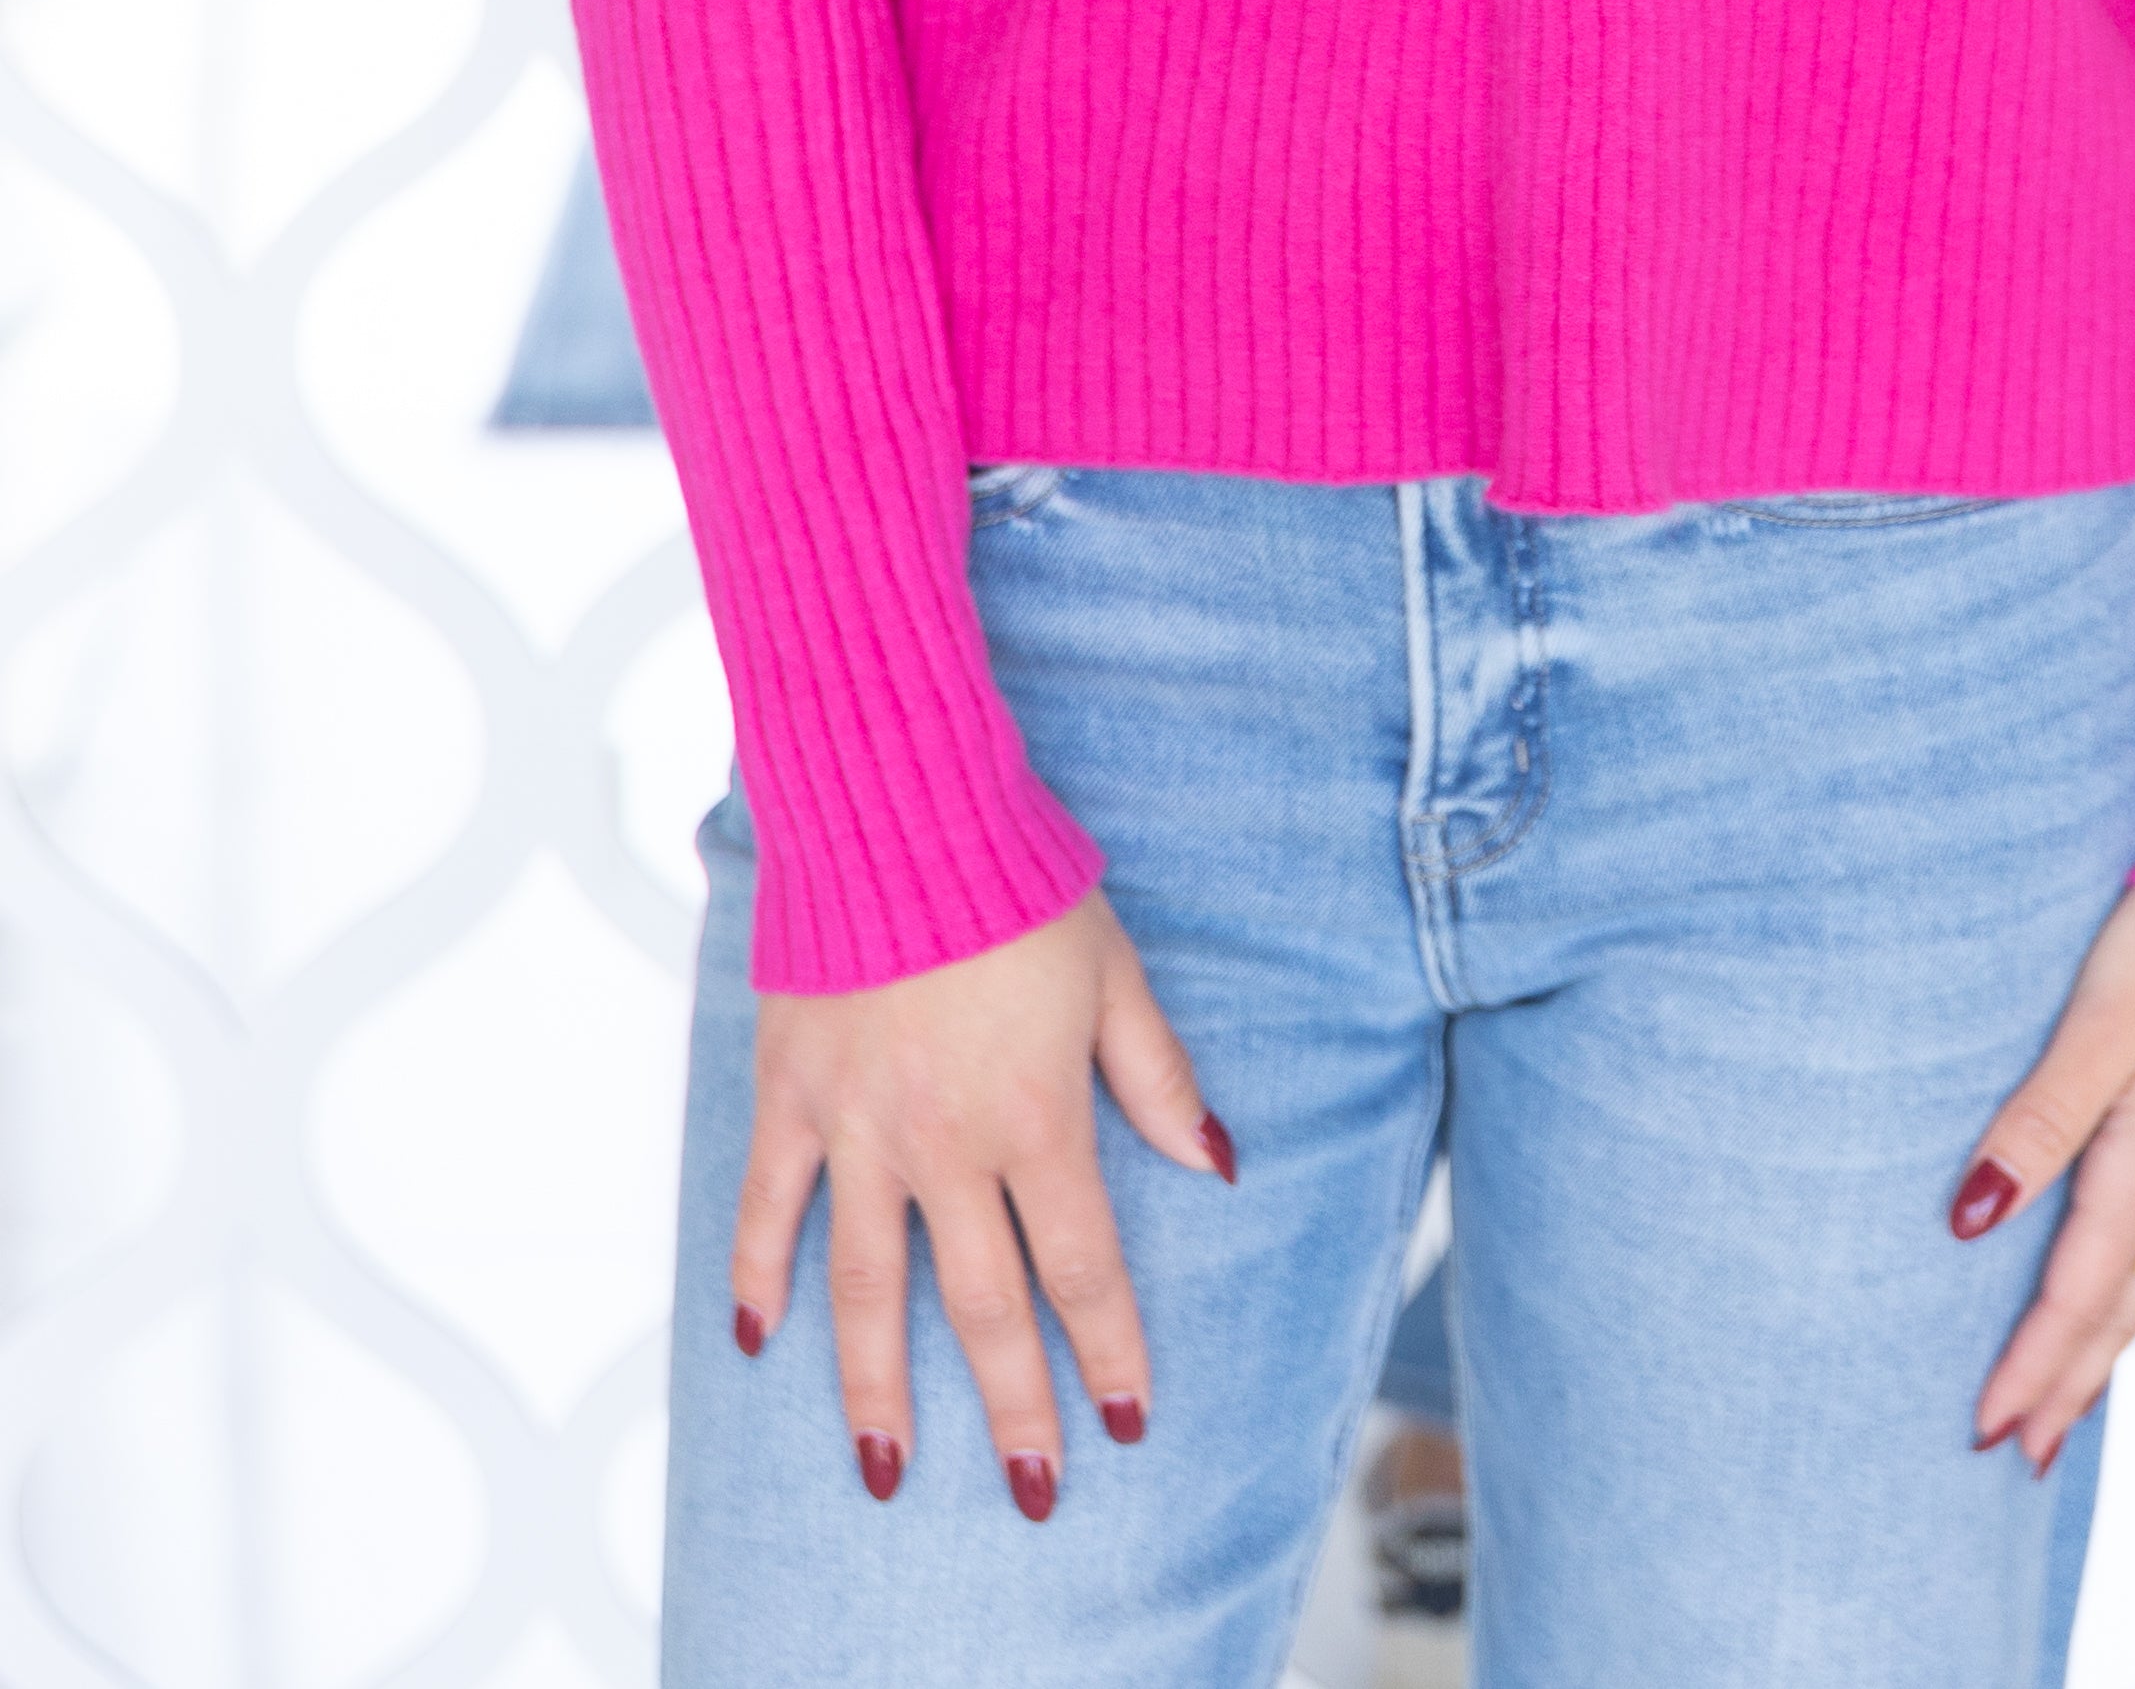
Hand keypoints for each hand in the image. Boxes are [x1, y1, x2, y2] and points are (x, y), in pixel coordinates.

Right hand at [731, 886, 1231, 1517]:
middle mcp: (946, 1145)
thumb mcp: (1114, 974)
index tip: (1128, 1419)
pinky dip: (760, 1278)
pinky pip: (770, 1208)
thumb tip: (1214, 1164)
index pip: (1081, 1269)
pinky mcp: (792, 1096)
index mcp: (1036, 1117)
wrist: (898, 805)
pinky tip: (759, 1342)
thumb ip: (1156, 1077)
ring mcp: (860, 1129)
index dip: (1108, 1352)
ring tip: (885, 1469)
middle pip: (983, 1307)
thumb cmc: (1017, 881)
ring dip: (878, 1389)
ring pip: (869, 1289)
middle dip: (1014, 1408)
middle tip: (1032, 1491)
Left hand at [1953, 883, 2134, 1471]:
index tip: (1986, 1431)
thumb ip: (2038, 1121)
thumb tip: (1972, 1219)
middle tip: (2029, 1450)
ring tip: (2077, 1386)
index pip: (2078, 1294)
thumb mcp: (2100, 1024)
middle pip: (2126, 1305)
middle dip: (2074, 1382)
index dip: (2030, 1366)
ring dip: (2113, 1336)